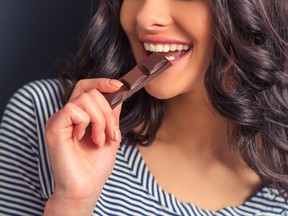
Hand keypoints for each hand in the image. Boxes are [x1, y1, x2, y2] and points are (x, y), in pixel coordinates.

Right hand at [44, 78, 122, 214]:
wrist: (86, 187)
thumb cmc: (96, 165)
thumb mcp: (110, 133)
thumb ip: (111, 113)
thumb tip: (118, 93)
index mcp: (79, 116)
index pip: (86, 87)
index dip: (102, 82)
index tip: (119, 86)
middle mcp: (67, 115)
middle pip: (90, 91)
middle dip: (108, 112)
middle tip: (111, 133)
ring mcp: (59, 120)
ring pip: (85, 98)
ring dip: (100, 120)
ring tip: (100, 139)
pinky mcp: (54, 127)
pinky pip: (73, 109)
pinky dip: (86, 123)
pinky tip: (84, 138)